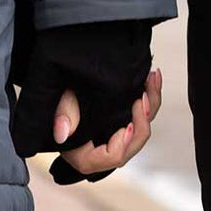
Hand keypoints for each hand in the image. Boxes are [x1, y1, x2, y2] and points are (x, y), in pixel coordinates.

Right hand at [10, 20, 153, 183]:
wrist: (66, 48)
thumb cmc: (59, 70)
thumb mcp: (59, 89)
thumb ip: (63, 111)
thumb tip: (62, 135)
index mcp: (75, 144)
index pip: (100, 161)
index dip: (118, 148)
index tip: (127, 126)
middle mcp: (93, 140)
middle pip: (127, 149)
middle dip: (140, 126)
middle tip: (142, 100)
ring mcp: (108, 127)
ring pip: (138, 130)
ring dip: (149, 107)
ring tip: (151, 80)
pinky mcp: (118, 113)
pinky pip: (140, 113)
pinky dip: (150, 96)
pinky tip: (152, 75)